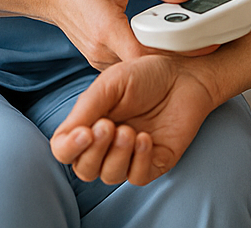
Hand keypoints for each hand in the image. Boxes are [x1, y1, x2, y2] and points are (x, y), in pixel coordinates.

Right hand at [43, 0, 198, 68]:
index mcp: (106, 29)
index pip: (145, 55)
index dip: (174, 53)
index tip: (199, 45)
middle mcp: (101, 51)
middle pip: (146, 63)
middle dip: (176, 53)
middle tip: (205, 40)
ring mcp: (99, 60)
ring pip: (139, 67)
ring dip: (162, 55)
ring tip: (189, 41)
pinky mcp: (101, 61)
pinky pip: (130, 64)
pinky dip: (147, 55)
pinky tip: (164, 43)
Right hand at [49, 55, 222, 184]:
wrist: (185, 73)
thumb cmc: (147, 74)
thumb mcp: (110, 83)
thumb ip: (86, 108)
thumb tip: (67, 138)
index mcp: (90, 124)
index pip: (64, 150)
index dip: (69, 148)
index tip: (84, 133)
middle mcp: (107, 144)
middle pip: (85, 169)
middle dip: (94, 152)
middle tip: (108, 126)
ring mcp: (131, 155)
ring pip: (110, 175)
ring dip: (117, 155)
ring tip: (130, 130)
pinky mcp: (155, 161)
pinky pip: (137, 177)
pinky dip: (139, 161)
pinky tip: (146, 138)